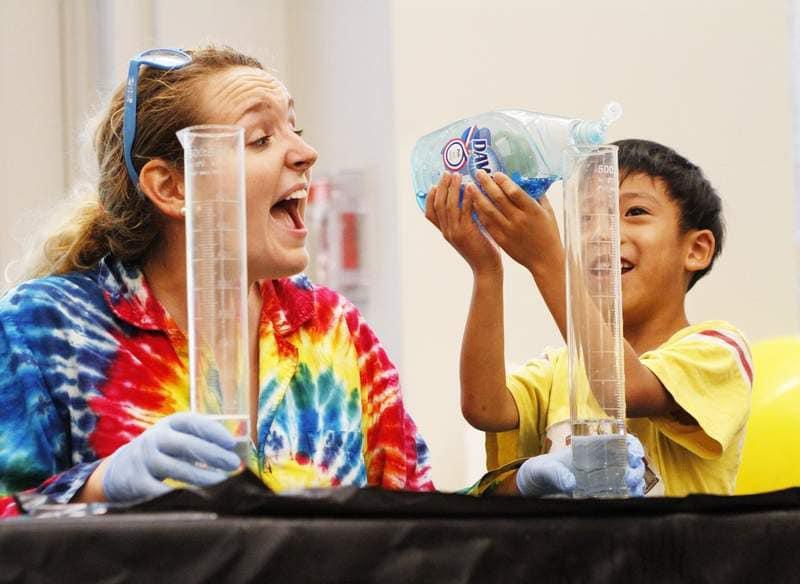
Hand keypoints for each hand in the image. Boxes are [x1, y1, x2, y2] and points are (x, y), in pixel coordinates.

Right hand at [102, 412, 240, 501]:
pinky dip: (180, 494)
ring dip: (202, 476)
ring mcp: (144, 459)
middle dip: (213, 455)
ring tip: (221, 482)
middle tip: (233, 464)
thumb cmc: (161, 453)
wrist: (119, 470)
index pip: (193, 422)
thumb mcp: (176, 440)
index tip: (231, 443)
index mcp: (169, 424)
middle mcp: (155, 438)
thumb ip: (200, 442)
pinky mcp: (136, 481)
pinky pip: (162, 490)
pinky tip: (197, 497)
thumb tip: (235, 450)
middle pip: (187, 445)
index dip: (213, 431)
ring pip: (177, 468)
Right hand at [425, 172, 500, 274]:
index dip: (430, 198)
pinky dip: (466, 198)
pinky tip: (470, 188)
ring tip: (457, 176)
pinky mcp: (467, 232)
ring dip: (452, 188)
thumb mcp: (467, 235)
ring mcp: (455, 232)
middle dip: (442, 187)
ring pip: (449, 205)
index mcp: (445, 232)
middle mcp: (447, 231)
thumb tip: (468, 202)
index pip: (430, 213)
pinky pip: (464, 211)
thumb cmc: (481, 252)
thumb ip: (464, 221)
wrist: (486, 269)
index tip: (435, 185)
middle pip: (438, 205)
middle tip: (447, 173)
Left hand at [470, 170, 562, 274]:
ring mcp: (508, 230)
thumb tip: (528, 180)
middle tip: (478, 173)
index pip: (514, 191)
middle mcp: (519, 219)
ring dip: (477, 197)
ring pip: (488, 210)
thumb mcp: (548, 212)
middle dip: (486, 183)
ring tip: (470, 186)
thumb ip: (538, 196)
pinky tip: (473, 204)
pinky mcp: (501, 239)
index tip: (495, 173)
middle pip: (498, 198)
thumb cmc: (549, 234)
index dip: (503, 181)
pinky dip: (479, 212)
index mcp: (532, 210)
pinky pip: (487, 223)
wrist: (545, 260)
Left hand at [515, 434, 646, 496]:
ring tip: (633, 490)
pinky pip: (623, 494)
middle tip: (630, 478)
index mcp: (591, 448)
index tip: (635, 455)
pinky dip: (631, 496)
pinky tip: (630, 499)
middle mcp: (602, 462)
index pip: (620, 441)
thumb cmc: (540, 471)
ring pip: (631, 478)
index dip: (633, 446)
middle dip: (636, 468)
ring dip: (637, 483)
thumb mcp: (544, 470)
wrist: (535, 486)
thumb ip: (555, 474)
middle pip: (630, 462)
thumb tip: (570, 483)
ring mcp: (604, 479)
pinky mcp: (602, 495)